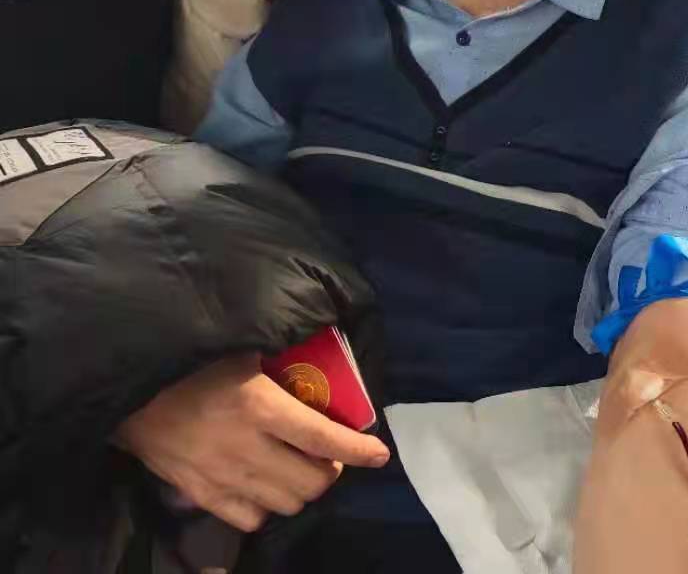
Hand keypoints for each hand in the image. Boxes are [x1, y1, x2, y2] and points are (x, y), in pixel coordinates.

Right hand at [115, 353, 389, 531]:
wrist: (129, 389)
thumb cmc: (191, 360)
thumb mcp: (243, 347)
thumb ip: (285, 354)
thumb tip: (325, 347)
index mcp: (261, 406)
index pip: (323, 438)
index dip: (357, 450)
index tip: (379, 454)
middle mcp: (246, 448)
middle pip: (311, 482)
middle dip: (331, 469)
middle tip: (328, 453)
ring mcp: (221, 477)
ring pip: (286, 504)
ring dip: (302, 488)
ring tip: (299, 467)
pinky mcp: (199, 494)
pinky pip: (249, 518)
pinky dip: (267, 505)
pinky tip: (265, 484)